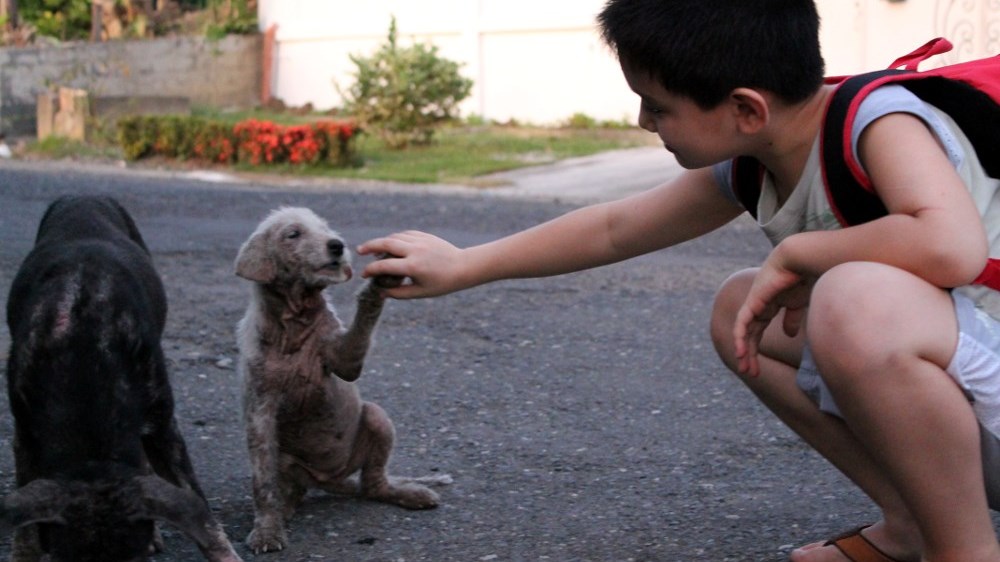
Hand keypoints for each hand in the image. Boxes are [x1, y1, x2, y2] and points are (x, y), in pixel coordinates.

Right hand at [357, 231, 467, 298]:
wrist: (463, 267)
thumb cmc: (442, 283)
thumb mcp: (420, 292)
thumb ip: (398, 293)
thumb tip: (380, 292)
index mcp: (412, 266)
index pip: (384, 266)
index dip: (371, 270)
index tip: (364, 274)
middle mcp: (414, 250)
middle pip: (385, 243)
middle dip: (370, 246)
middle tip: (359, 251)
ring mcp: (420, 240)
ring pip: (394, 237)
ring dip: (381, 242)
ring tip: (372, 249)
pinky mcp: (424, 235)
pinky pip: (404, 234)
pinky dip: (395, 238)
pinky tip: (390, 244)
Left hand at [733, 260, 810, 376]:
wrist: (799, 261)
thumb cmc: (801, 278)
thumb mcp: (798, 305)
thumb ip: (792, 319)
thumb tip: (789, 334)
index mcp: (767, 307)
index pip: (756, 332)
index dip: (756, 350)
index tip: (758, 368)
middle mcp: (757, 307)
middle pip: (749, 336)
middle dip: (748, 355)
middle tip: (750, 373)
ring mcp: (753, 304)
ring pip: (744, 332)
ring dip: (743, 351)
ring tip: (744, 367)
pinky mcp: (753, 302)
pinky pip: (743, 323)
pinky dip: (741, 338)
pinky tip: (741, 351)